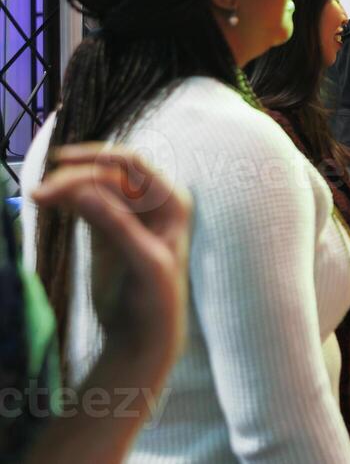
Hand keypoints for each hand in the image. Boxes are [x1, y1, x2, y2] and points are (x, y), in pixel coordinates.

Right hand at [30, 144, 192, 364]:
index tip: (60, 161)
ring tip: (37, 198)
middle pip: (108, 174)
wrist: (145, 332)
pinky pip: (85, 203)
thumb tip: (83, 191)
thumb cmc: (155, 298)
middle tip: (38, 194)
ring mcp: (129, 213)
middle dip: (74, 177)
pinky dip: (66, 200)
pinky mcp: (107, 228)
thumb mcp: (143, 262)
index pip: (132, 165)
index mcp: (171, 201)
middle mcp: (153, 201)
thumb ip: (117, 227)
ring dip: (66, 188)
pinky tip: (47, 202)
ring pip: (93, 187)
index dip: (97, 156)